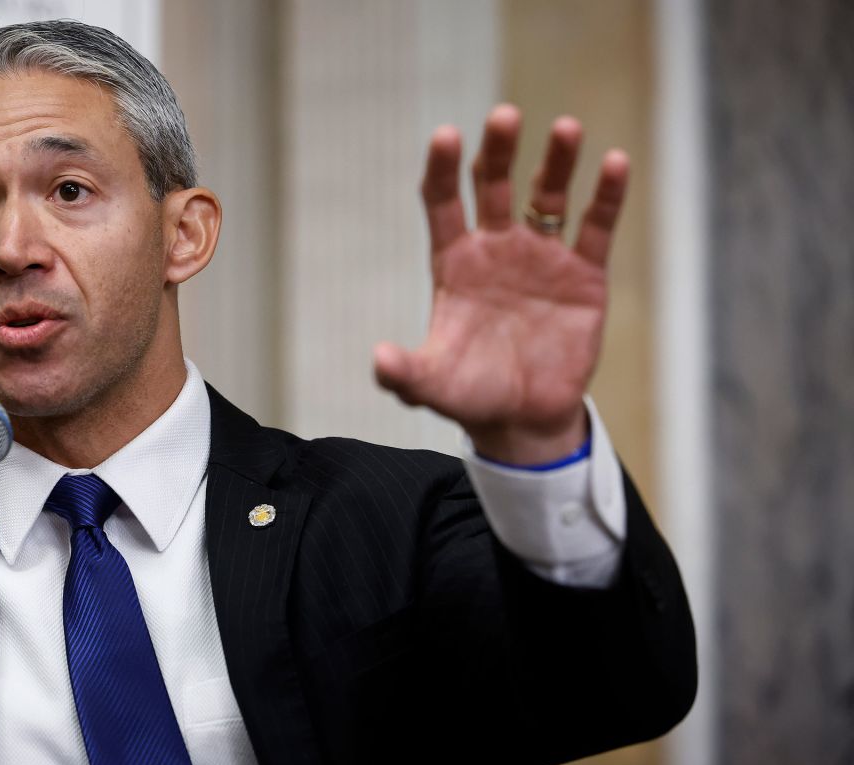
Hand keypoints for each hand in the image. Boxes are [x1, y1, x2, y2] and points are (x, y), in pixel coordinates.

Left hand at [373, 104, 627, 464]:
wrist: (524, 418)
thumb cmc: (471, 395)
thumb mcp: (432, 386)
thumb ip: (405, 373)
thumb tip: (379, 361)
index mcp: (455, 264)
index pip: (444, 203)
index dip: (443, 170)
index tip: (446, 136)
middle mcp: (497, 249)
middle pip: (495, 186)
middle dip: (498, 151)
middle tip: (503, 117)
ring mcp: (542, 257)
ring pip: (548, 195)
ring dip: (556, 161)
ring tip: (565, 127)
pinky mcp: (584, 275)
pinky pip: (596, 227)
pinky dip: (606, 195)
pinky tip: (614, 162)